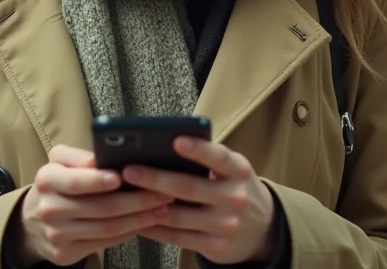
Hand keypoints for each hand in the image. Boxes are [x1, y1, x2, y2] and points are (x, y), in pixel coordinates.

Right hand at [12, 145, 173, 266]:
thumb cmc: (58, 182)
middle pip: (101, 207)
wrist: (32, 220)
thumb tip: (102, 158)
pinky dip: (129, 231)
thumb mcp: (59, 161)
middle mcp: (49, 209)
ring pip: (108, 228)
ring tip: (162, 207)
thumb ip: (79, 155)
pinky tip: (144, 222)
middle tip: (164, 191)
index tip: (121, 176)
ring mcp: (57, 235)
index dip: (99, 180)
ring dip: (140, 218)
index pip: (76, 181)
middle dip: (137, 199)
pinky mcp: (65, 254)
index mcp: (47, 179)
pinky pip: (105, 242)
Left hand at [123, 137, 276, 263]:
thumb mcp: (232, 169)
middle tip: (129, 170)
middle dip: (155, 178)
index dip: (198, 150)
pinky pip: (177, 237)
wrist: (262, 228)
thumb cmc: (234, 187)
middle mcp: (235, 198)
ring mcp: (225, 225)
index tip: (176, 140)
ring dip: (147, 205)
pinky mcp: (215, 246)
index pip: (218, 157)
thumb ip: (207, 158)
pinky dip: (154, 228)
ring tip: (124, 194)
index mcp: (238, 171)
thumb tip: (164, 147)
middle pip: (189, 187)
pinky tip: (137, 219)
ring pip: (178, 216)